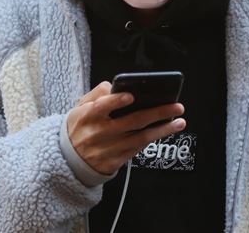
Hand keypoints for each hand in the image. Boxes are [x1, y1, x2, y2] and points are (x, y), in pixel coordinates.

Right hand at [66, 81, 184, 174]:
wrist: (68, 160)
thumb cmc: (79, 126)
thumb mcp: (79, 107)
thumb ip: (96, 94)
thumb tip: (114, 85)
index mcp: (86, 116)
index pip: (101, 107)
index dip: (116, 101)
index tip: (132, 95)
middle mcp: (98, 133)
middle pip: (131, 122)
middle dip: (157, 113)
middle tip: (177, 106)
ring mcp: (107, 149)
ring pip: (140, 138)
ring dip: (163, 130)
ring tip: (179, 121)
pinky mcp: (115, 162)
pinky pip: (137, 149)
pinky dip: (152, 139)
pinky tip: (165, 131)